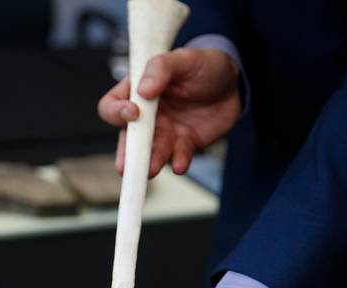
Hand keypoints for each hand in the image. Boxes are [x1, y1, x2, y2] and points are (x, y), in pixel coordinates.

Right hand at [98, 48, 241, 176]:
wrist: (233, 82)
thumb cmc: (203, 65)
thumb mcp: (184, 58)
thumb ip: (161, 68)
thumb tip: (143, 90)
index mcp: (137, 92)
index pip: (112, 106)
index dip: (116, 112)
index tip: (133, 112)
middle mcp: (146, 116)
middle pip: (127, 139)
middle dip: (127, 153)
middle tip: (125, 166)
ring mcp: (164, 132)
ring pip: (151, 153)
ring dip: (150, 162)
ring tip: (151, 170)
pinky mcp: (184, 144)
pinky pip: (178, 157)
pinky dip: (178, 162)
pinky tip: (181, 165)